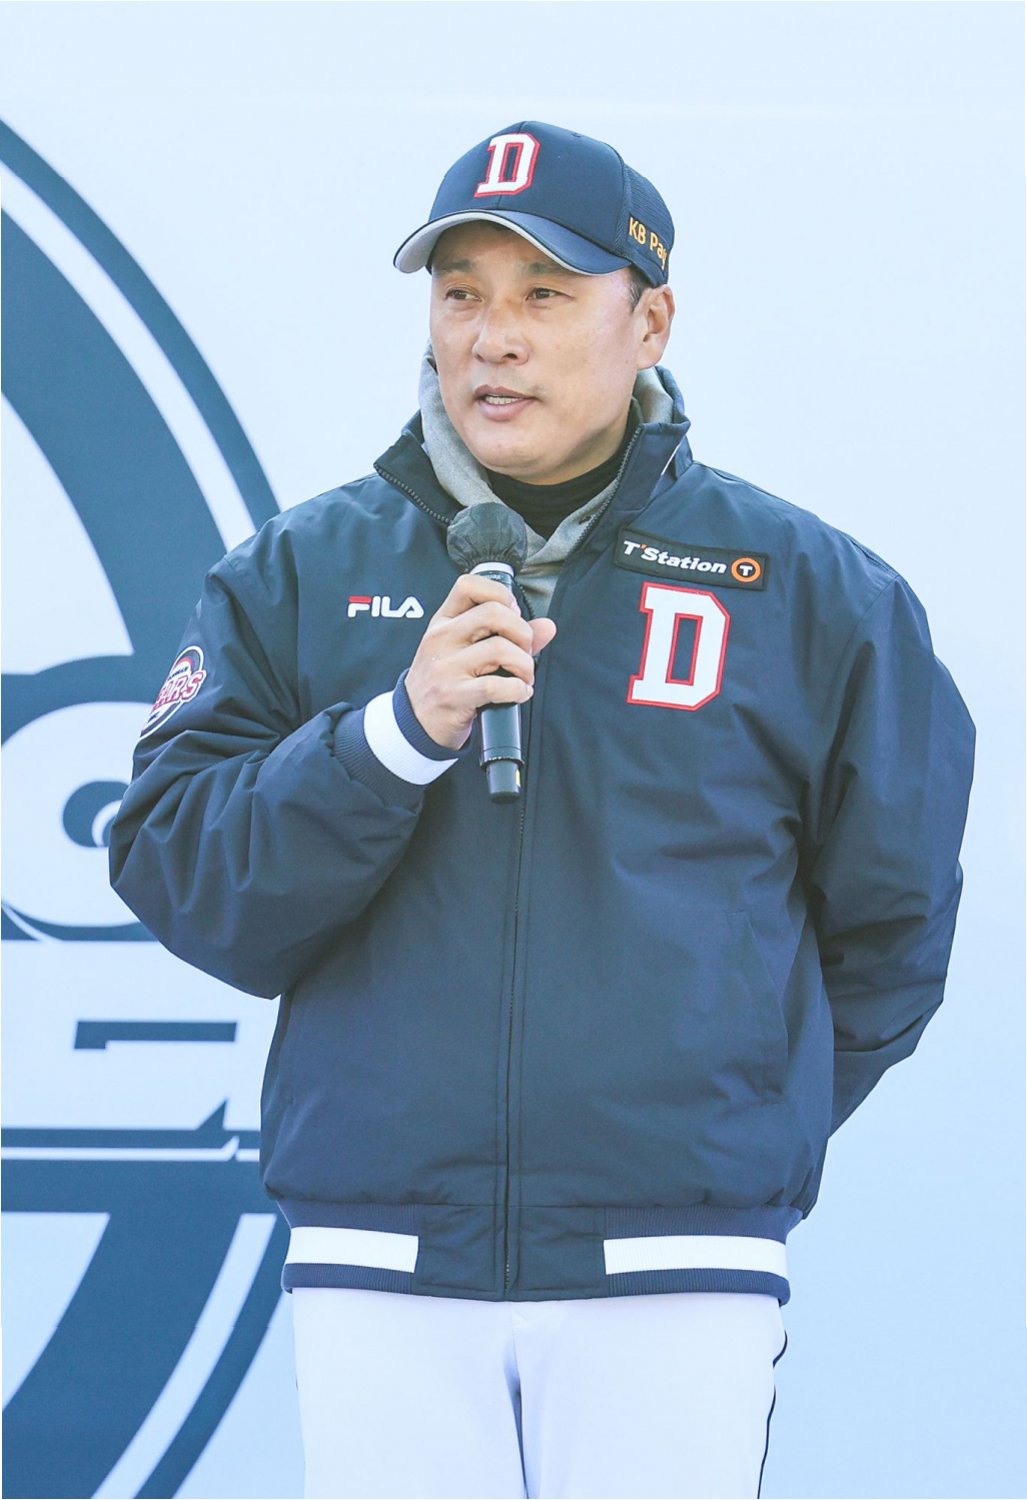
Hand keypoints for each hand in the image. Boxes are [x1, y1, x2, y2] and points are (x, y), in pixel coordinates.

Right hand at [405, 574, 556, 749]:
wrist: (415, 721)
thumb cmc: (445, 681)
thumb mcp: (465, 650)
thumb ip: (508, 634)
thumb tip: (547, 626)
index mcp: (443, 622)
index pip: (468, 585)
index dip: (500, 593)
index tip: (513, 613)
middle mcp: (441, 639)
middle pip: (493, 613)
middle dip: (522, 632)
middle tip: (524, 651)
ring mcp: (446, 667)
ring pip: (500, 649)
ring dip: (524, 665)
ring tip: (523, 676)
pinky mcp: (454, 695)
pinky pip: (497, 686)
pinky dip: (518, 690)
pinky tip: (519, 693)